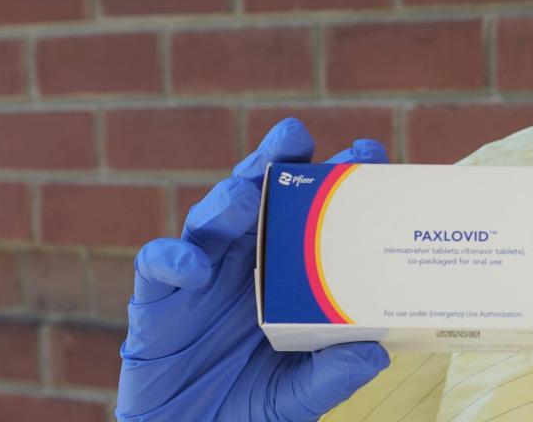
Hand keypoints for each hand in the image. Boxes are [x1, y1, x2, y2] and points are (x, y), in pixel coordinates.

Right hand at [117, 118, 390, 420]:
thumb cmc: (247, 404)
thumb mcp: (297, 396)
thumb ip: (331, 376)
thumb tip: (375, 351)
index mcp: (285, 270)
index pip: (312, 214)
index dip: (335, 180)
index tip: (368, 153)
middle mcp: (244, 260)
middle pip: (260, 195)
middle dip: (277, 161)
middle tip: (296, 136)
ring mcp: (200, 275)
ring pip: (210, 219)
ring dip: (228, 200)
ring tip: (247, 194)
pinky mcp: (157, 300)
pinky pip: (159, 265)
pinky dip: (175, 259)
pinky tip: (194, 269)